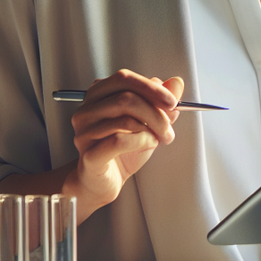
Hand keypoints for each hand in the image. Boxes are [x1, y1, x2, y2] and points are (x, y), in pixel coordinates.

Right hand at [63, 70, 182, 215]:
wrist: (105, 181)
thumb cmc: (123, 148)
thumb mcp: (147, 121)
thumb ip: (160, 102)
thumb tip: (176, 83)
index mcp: (98, 95)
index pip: (124, 79)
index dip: (151, 88)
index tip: (173, 101)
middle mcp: (86, 111)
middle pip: (126, 98)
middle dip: (156, 113)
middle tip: (169, 128)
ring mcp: (84, 133)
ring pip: (126, 120)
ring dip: (152, 129)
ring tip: (159, 139)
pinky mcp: (89, 155)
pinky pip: (120, 141)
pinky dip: (142, 141)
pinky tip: (149, 145)